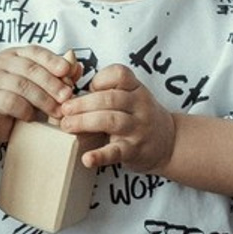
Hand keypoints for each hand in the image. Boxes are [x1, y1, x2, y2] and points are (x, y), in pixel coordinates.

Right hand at [0, 46, 77, 137]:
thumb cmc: (17, 100)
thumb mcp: (39, 86)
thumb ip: (58, 76)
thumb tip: (77, 66)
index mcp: (16, 54)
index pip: (36, 52)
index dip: (53, 60)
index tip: (67, 71)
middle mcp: (3, 62)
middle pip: (30, 68)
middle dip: (52, 83)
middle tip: (67, 96)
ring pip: (21, 85)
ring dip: (42, 99)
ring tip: (56, 111)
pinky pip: (9, 101)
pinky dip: (24, 110)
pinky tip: (32, 118)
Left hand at [58, 64, 175, 171]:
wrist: (169, 142)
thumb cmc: (139, 116)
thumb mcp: (130, 96)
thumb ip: (105, 88)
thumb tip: (69, 76)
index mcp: (136, 88)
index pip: (119, 74)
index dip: (99, 79)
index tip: (86, 88)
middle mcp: (140, 106)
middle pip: (110, 98)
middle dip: (83, 103)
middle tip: (64, 109)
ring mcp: (138, 129)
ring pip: (111, 120)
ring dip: (85, 122)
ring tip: (67, 126)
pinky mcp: (133, 150)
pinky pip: (116, 152)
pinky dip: (100, 156)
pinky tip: (87, 159)